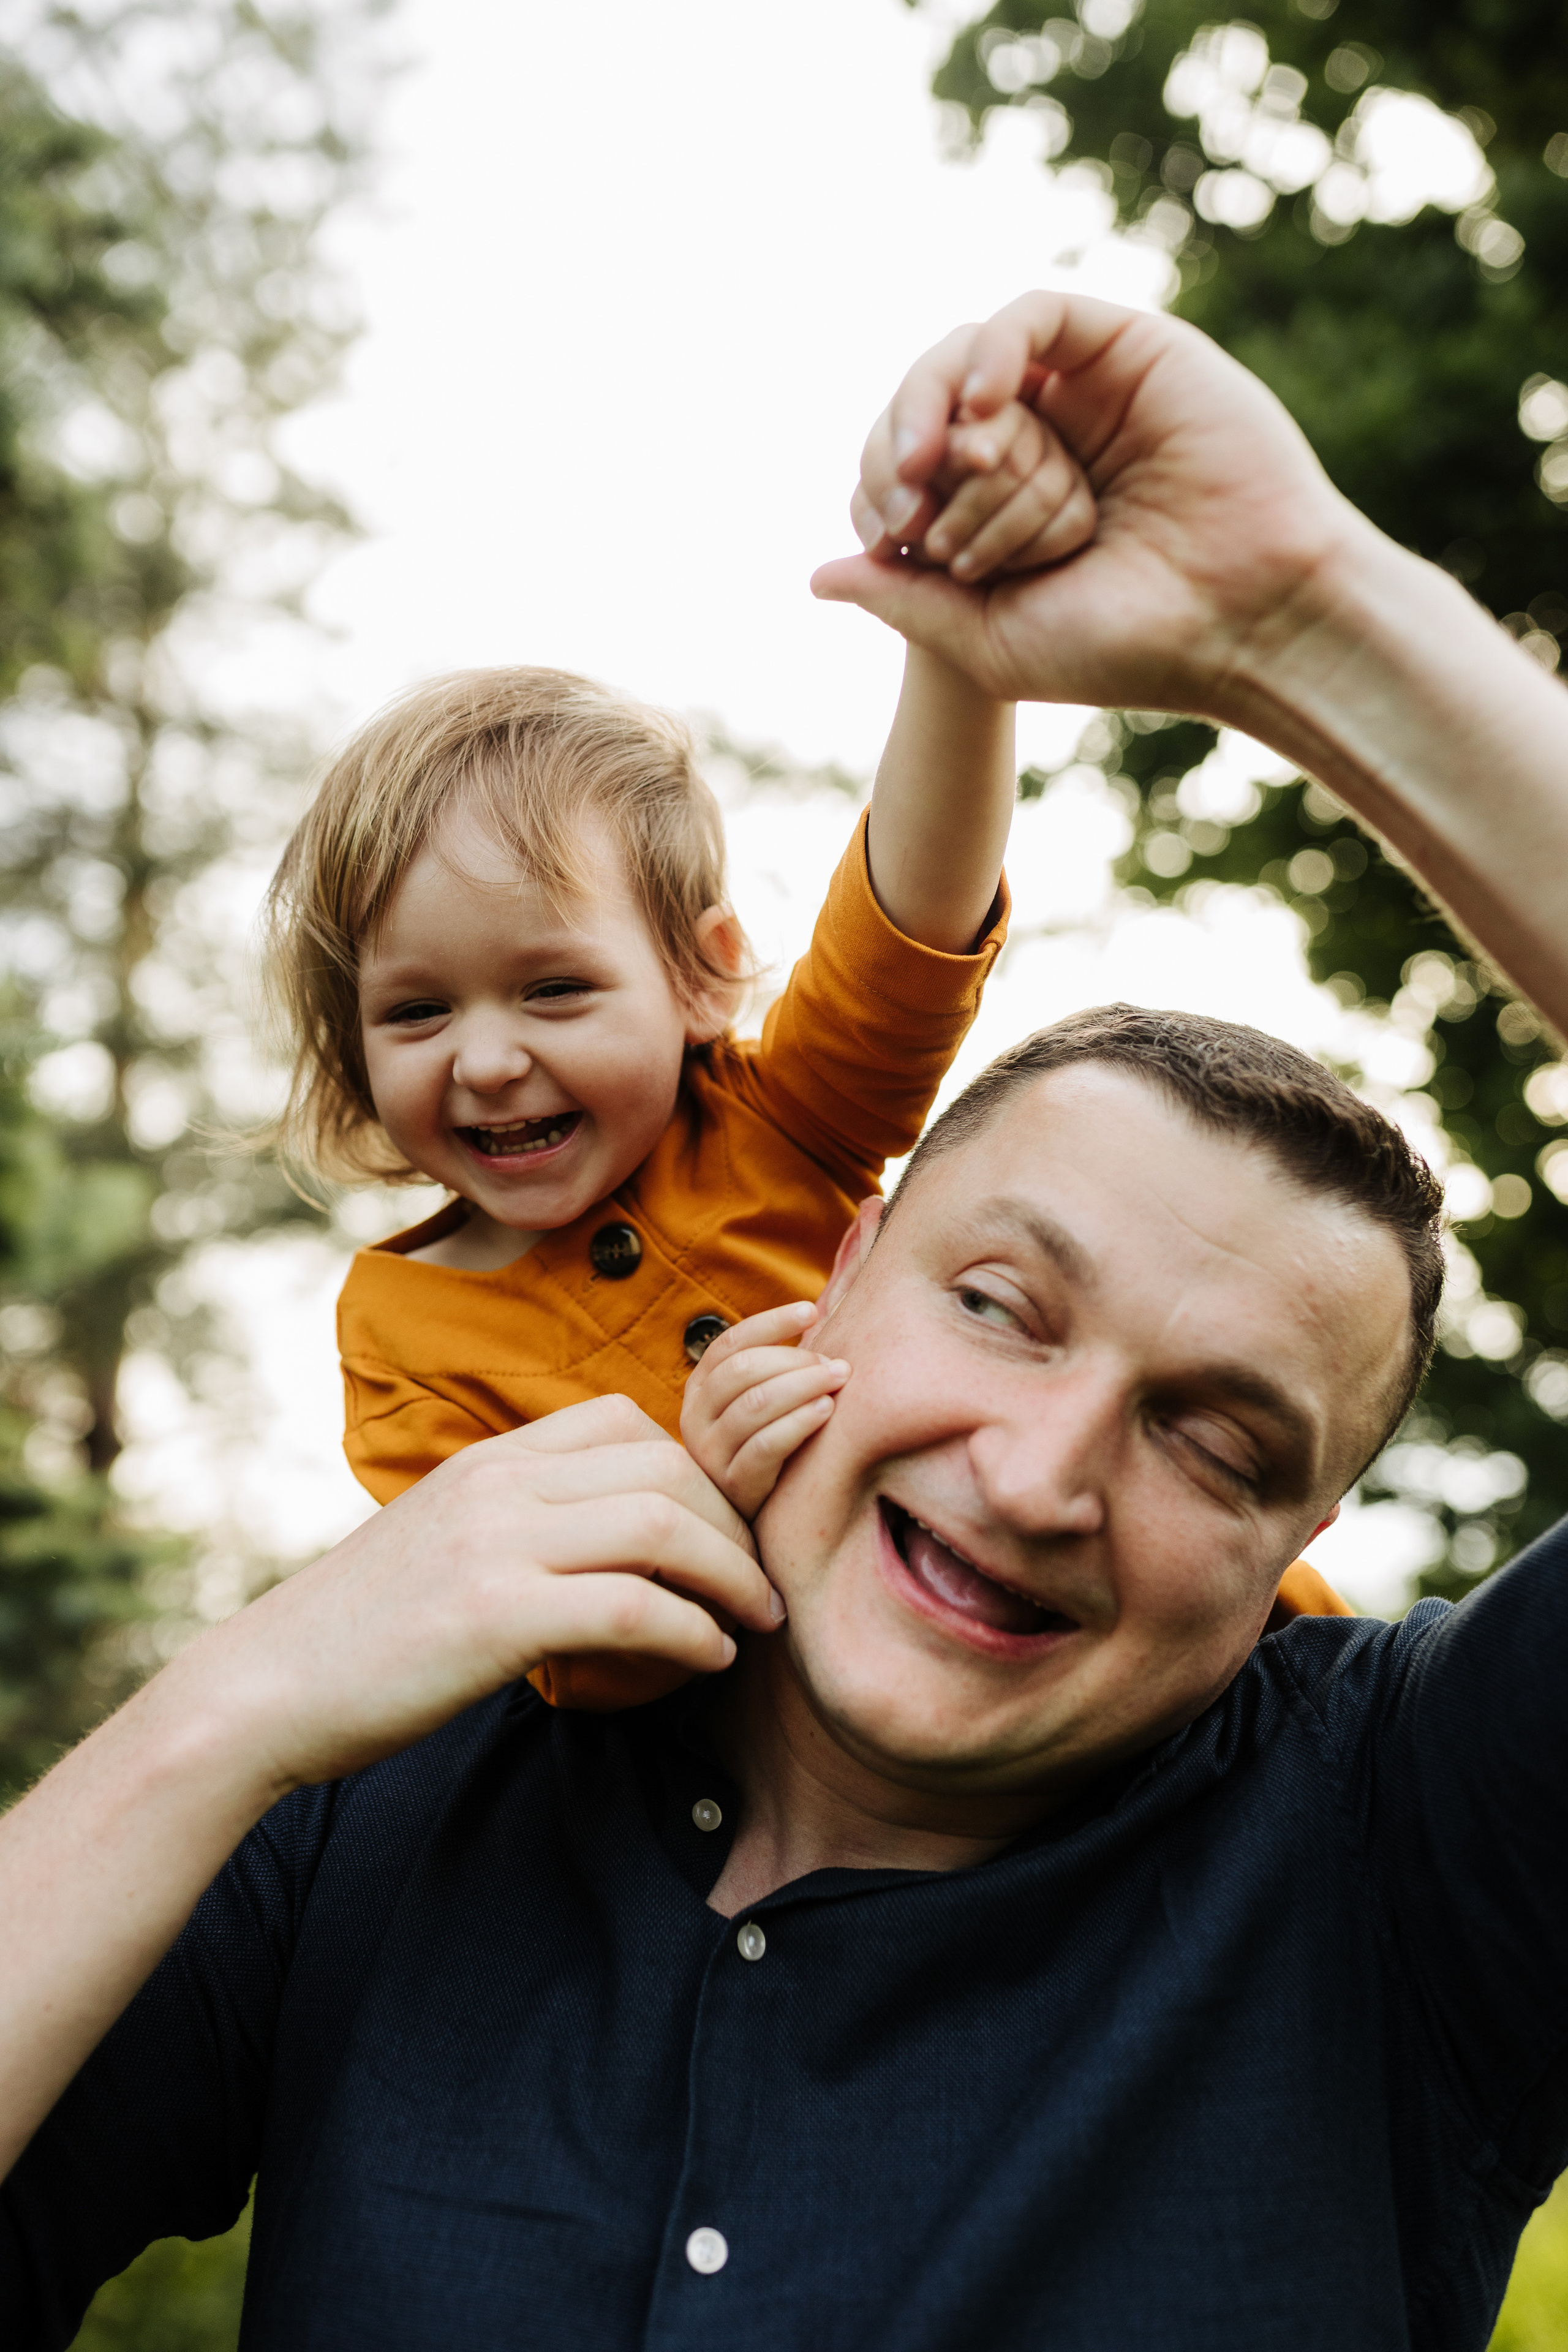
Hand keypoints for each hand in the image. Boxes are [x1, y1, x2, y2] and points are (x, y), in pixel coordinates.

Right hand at [222, 1395, 781, 1792]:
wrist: (266, 1690)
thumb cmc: (364, 1632)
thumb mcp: (445, 1539)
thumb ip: (521, 1517)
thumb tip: (610, 1535)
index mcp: (490, 1460)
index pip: (627, 1421)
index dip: (700, 1469)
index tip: (726, 1526)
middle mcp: (498, 1484)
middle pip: (665, 1466)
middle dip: (735, 1522)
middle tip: (762, 1582)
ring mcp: (495, 1545)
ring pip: (661, 1524)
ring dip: (732, 1574)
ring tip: (756, 1619)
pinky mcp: (495, 1617)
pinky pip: (632, 1608)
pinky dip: (692, 1632)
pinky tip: (710, 1658)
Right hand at [681, 1301, 849, 1519]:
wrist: (749, 1524)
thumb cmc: (765, 1448)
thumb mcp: (755, 1406)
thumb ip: (772, 1368)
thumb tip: (817, 1313)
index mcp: (699, 1389)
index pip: (730, 1343)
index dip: (771, 1322)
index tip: (811, 1310)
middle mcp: (695, 1418)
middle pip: (742, 1370)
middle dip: (795, 1358)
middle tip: (835, 1363)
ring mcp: (711, 1454)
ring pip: (754, 1404)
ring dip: (803, 1385)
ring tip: (838, 1379)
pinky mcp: (734, 1487)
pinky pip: (766, 1446)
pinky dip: (799, 1421)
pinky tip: (826, 1410)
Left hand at [816, 291, 1355, 720]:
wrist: (1244, 627)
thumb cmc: (1129, 648)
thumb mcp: (990, 640)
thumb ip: (905, 600)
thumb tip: (816, 574)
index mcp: (1010, 511)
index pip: (914, 471)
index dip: (879, 491)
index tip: (887, 537)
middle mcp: (1046, 445)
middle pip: (934, 411)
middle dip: (901, 451)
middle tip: (902, 498)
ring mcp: (1086, 394)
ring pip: (972, 358)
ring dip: (935, 402)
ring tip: (938, 460)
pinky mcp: (1128, 349)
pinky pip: (1030, 316)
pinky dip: (987, 350)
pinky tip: (978, 410)